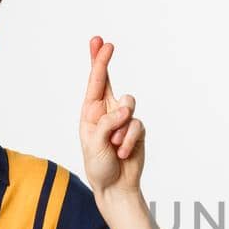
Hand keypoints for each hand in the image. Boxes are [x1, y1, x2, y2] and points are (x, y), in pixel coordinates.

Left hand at [79, 36, 145, 198]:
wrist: (116, 186)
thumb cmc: (98, 166)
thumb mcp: (94, 143)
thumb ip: (107, 122)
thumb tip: (125, 109)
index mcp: (90, 113)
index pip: (94, 83)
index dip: (97, 61)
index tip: (99, 42)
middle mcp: (106, 112)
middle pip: (109, 81)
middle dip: (105, 62)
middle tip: (107, 44)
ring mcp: (123, 120)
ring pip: (128, 105)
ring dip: (121, 127)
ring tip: (115, 145)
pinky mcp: (137, 130)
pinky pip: (137, 125)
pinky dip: (129, 140)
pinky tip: (123, 152)